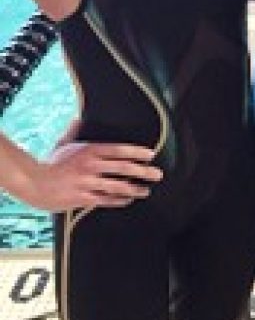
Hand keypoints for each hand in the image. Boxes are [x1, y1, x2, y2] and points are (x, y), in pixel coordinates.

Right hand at [22, 142, 162, 211]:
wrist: (32, 183)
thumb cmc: (50, 164)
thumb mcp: (64, 145)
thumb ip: (74, 132)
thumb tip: (77, 119)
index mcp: (90, 151)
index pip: (119, 150)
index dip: (137, 152)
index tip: (151, 155)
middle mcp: (91, 166)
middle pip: (123, 168)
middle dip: (143, 171)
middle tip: (156, 174)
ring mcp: (87, 182)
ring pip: (117, 186)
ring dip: (134, 189)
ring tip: (145, 190)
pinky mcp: (82, 198)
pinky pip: (105, 200)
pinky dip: (118, 200)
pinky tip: (127, 200)